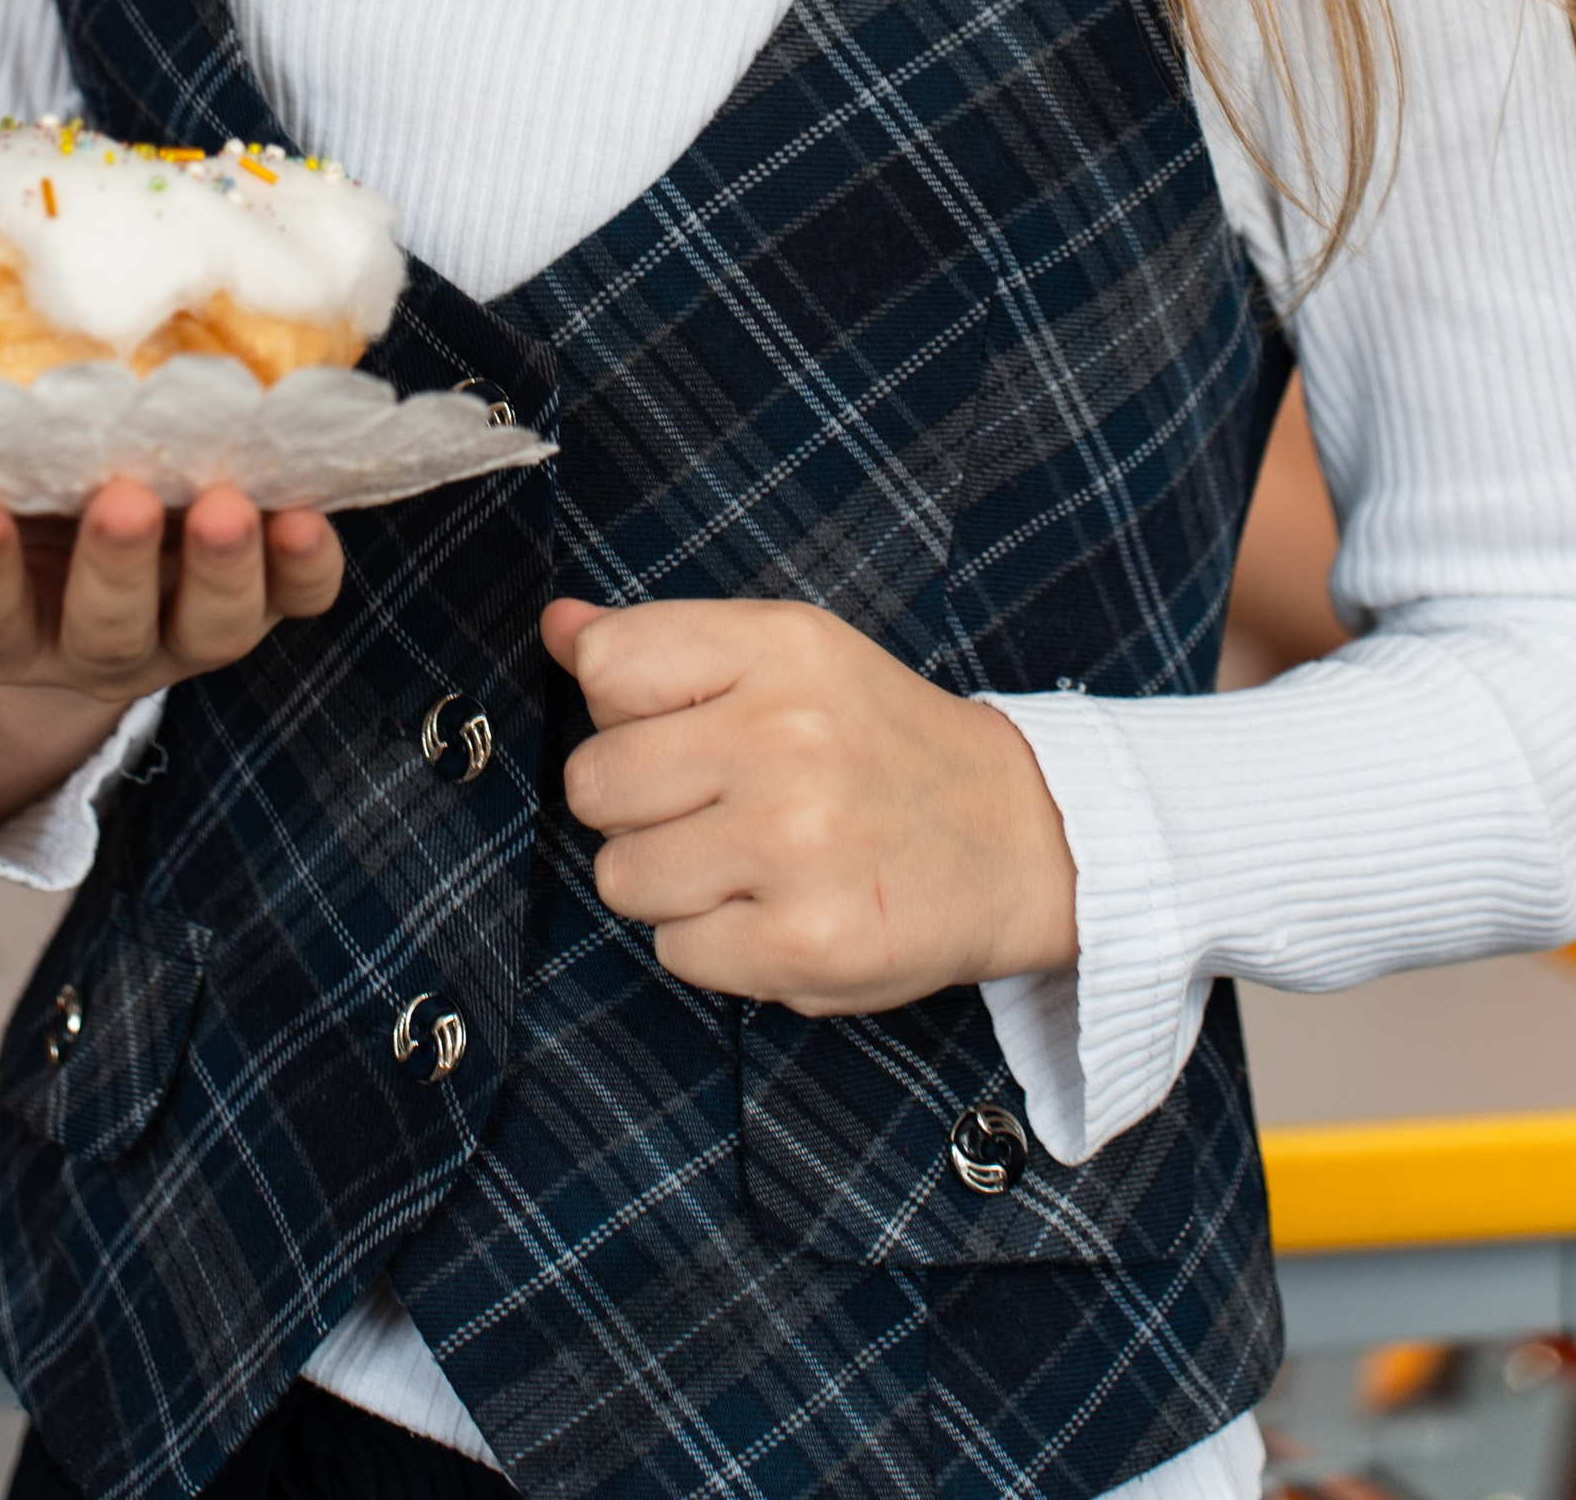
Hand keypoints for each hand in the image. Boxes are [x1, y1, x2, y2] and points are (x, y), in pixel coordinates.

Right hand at [0, 476, 342, 834]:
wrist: (82, 624)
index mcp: (8, 628)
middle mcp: (102, 642)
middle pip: (108, 627)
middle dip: (114, 566)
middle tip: (120, 498)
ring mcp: (185, 629)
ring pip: (211, 625)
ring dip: (226, 570)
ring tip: (229, 504)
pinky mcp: (261, 603)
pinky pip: (295, 602)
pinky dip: (307, 568)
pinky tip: (309, 514)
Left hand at [544, 595, 1077, 1013]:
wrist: (1018, 835)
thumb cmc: (877, 740)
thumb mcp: (787, 656)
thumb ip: (663, 643)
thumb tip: (557, 625)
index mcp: (778, 647)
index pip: (608, 666)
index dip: (622, 709)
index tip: (678, 725)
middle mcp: (787, 735)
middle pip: (594, 782)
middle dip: (636, 804)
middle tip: (714, 805)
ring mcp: (796, 842)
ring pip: (621, 875)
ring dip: (668, 880)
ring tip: (746, 860)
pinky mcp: (805, 943)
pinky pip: (675, 951)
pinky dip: (713, 942)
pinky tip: (775, 908)